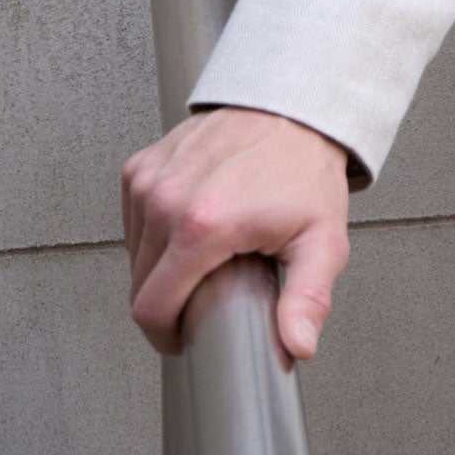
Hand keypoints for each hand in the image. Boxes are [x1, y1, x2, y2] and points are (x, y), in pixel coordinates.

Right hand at [123, 106, 350, 361]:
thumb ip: (308, 299)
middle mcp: (166, 200)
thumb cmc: (306, 170)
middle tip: (207, 295)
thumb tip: (298, 345)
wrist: (292, 110)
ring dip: (160, 266)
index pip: (151, 308)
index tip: (184, 337)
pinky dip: (154, 233)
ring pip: (134, 254)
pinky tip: (187, 228)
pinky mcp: (141, 167)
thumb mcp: (321, 241)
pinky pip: (133, 221)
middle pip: (139, 285)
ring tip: (203, 258)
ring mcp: (148, 180)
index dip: (165, 334)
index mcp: (202, 226)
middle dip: (167, 302)